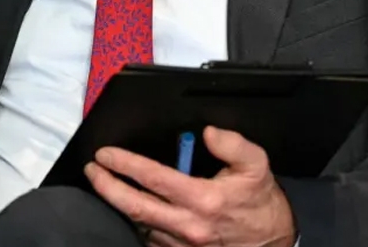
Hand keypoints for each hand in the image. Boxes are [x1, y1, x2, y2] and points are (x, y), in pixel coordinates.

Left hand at [84, 126, 295, 246]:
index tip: (106, 154)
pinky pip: (150, 240)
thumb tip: (208, 132)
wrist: (275, 239)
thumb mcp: (256, 164)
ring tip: (105, 185)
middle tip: (93, 169)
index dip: (125, 165)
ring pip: (139, 225)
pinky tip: (129, 208)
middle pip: (134, 207)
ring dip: (118, 205)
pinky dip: (137, 223)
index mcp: (203, 199)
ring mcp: (183, 245)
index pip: (153, 179)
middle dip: (107, 187)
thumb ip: (232, 143)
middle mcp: (189, 225)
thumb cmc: (261, 202)